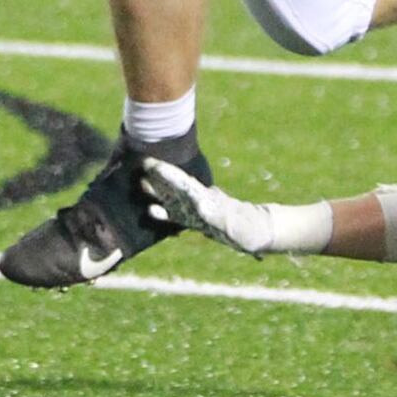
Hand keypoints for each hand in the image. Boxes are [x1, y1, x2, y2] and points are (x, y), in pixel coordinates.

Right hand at [141, 158, 269, 255]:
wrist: (257, 233)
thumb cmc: (248, 229)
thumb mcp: (233, 224)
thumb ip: (217, 215)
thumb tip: (202, 205)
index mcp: (206, 198)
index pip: (183, 182)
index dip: (167, 173)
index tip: (152, 163)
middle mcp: (198, 200)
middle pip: (174, 185)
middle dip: (158, 175)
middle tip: (140, 164)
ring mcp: (195, 211)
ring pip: (172, 198)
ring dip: (157, 191)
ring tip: (139, 184)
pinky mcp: (195, 222)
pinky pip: (175, 216)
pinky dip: (162, 213)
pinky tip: (150, 212)